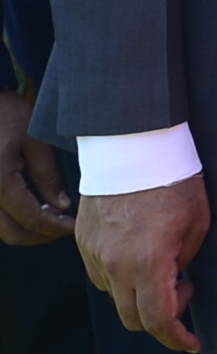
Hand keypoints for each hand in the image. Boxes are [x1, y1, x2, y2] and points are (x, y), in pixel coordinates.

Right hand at [0, 87, 74, 244]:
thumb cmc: (7, 117)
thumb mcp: (35, 142)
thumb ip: (47, 176)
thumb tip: (60, 206)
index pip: (30, 219)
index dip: (54, 228)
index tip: (72, 227)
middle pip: (10, 233)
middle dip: (39, 236)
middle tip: (61, 228)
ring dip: (22, 230)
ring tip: (48, 218)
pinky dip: (9, 219)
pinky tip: (28, 208)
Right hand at [76, 177, 209, 352]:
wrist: (134, 147)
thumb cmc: (175, 182)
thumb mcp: (198, 225)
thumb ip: (184, 263)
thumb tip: (174, 282)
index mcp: (148, 262)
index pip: (157, 320)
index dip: (177, 339)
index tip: (193, 343)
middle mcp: (114, 264)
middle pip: (132, 318)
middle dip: (162, 319)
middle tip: (185, 292)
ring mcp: (94, 254)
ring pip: (115, 298)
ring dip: (140, 297)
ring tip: (165, 269)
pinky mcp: (83, 242)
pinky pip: (101, 276)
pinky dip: (122, 279)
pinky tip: (141, 259)